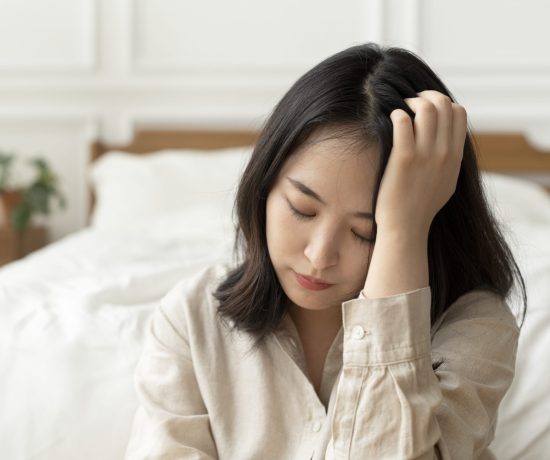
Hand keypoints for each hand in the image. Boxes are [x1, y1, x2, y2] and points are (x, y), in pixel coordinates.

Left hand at [373, 90, 466, 237]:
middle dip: (426, 96)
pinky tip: (391, 120)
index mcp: (455, 156)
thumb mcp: (446, 182)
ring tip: (400, 109)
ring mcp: (425, 155)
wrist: (406, 227)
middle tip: (411, 102)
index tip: (428, 108)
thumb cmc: (421, 207)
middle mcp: (444, 153)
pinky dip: (397, 114)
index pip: (459, 113)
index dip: (443, 103)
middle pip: (444, 105)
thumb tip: (448, 145)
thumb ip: (450, 161)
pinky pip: (403, 122)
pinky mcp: (404, 159)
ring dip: (411, 103)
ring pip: (426, 109)